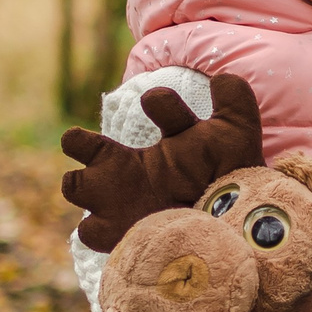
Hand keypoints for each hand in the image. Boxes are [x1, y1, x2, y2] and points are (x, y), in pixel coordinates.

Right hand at [61, 72, 264, 251]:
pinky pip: (89, 232)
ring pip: (73, 186)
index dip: (161, 103)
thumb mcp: (238, 137)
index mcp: (171, 142)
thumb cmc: (232, 184)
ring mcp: (121, 202)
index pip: (155, 105)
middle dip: (79, 143)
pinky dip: (99, 227)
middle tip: (80, 141)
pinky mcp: (117, 234)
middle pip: (81, 146)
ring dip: (81, 183)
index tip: (158, 102)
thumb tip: (222, 77)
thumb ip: (235, 101)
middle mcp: (137, 169)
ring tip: (102, 186)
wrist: (232, 234)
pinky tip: (126, 225)